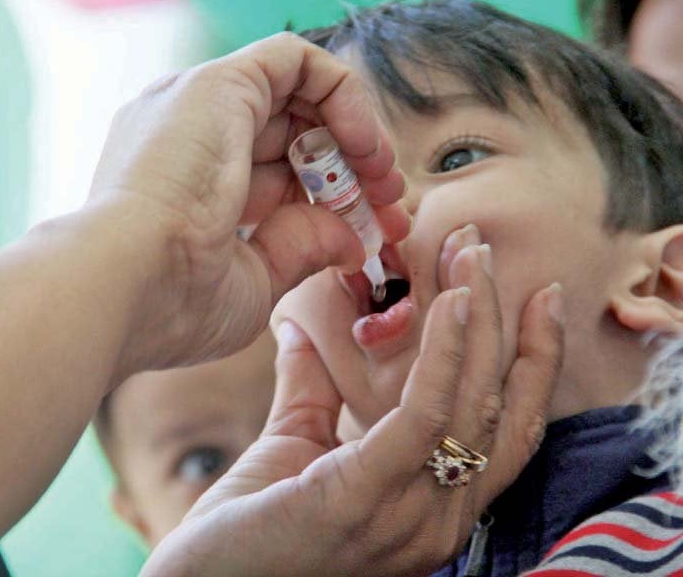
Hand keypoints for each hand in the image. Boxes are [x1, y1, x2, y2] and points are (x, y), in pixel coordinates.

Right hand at [88, 32, 409, 374]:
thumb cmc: (172, 304)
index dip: (331, 201)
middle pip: (293, 137)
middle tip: (390, 205)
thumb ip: (301, 250)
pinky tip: (364, 147)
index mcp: (189, 186)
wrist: (123, 288)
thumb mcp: (254, 282)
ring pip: (298, 97)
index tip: (372, 233)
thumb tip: (350, 239)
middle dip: (352, 171)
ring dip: (354, 135)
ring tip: (383, 179)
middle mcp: (192, 137)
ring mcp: (200, 106)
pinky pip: (297, 61)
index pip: (276, 178)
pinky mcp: (220, 84)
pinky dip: (343, 94)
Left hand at [140, 261, 563, 575]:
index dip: (529, 359)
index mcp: (432, 508)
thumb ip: (310, 391)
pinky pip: (423, 415)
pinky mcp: (363, 499)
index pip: (507, 428)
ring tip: (470, 255)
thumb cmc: (249, 530)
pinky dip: (443, 354)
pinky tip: (445, 302)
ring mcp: (407, 517)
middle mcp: (439, 519)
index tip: (533, 296)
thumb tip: (298, 329)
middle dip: (504, 321)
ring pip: (471, 403)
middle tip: (486, 250)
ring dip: (477, 320)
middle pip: (501, 408)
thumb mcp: (294, 447)